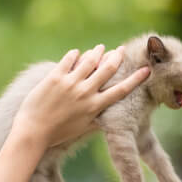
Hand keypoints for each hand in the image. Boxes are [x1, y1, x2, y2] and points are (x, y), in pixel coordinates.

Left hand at [13, 45, 149, 148]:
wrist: (34, 131)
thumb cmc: (59, 133)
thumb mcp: (83, 128)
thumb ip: (97, 120)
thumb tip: (109, 119)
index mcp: (95, 107)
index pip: (121, 90)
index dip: (135, 79)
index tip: (146, 70)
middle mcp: (85, 93)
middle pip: (107, 70)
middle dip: (117, 58)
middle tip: (122, 50)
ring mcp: (70, 84)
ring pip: (89, 62)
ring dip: (97, 53)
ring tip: (101, 48)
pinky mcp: (54, 78)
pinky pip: (68, 61)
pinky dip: (74, 55)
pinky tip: (77, 52)